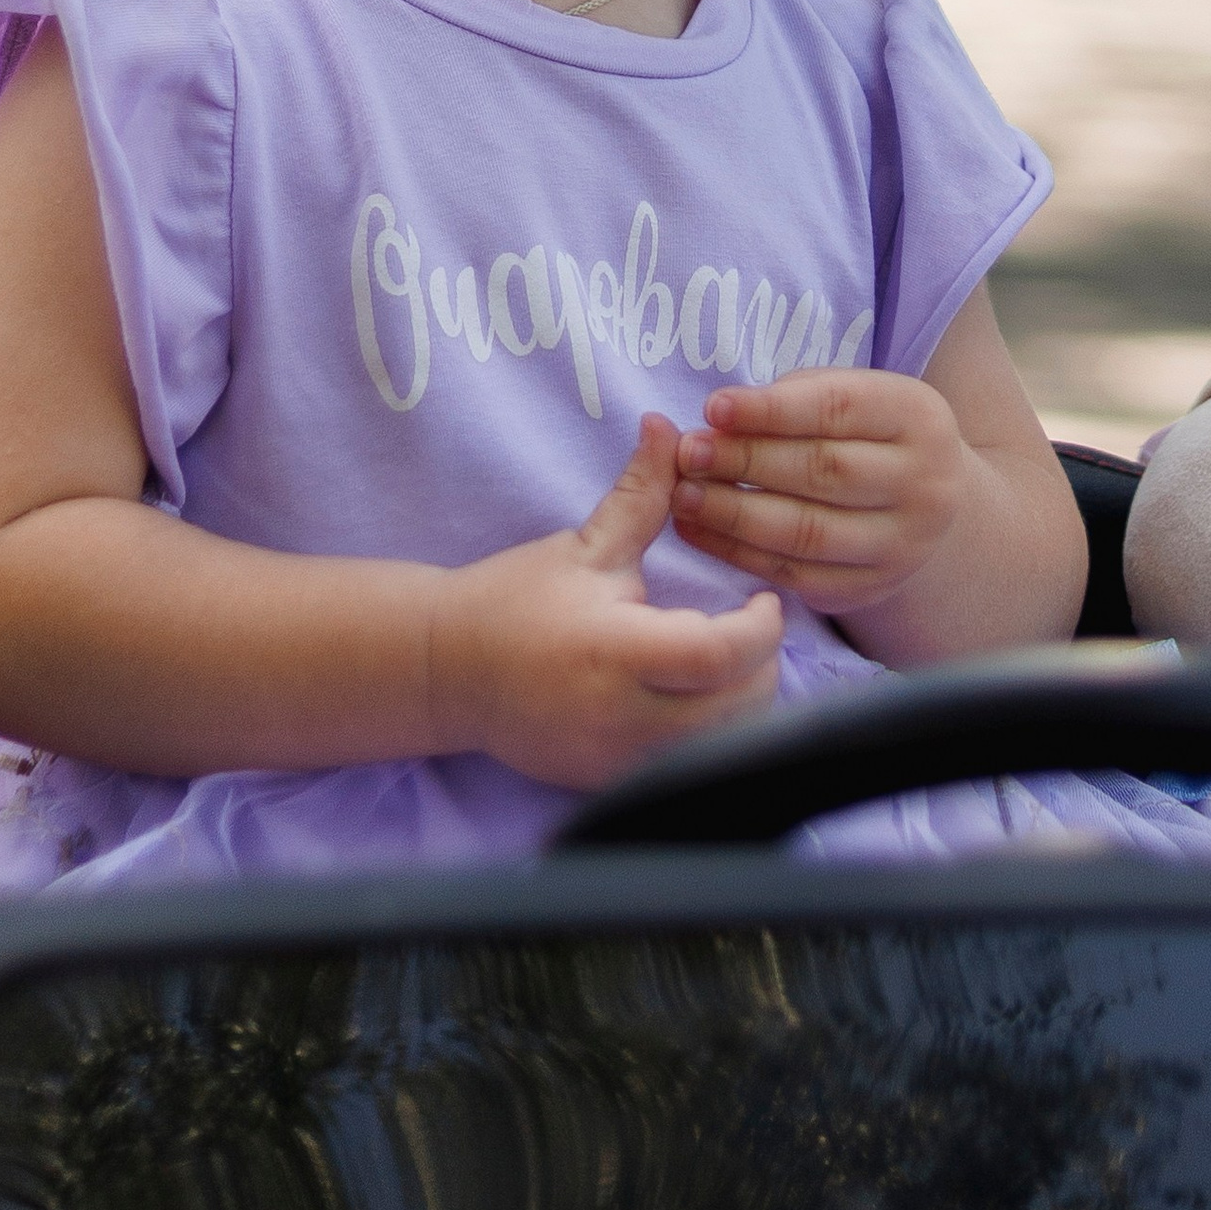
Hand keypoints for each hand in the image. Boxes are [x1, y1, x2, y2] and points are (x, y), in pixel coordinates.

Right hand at [434, 415, 779, 790]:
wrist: (447, 671)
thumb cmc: (516, 600)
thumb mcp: (585, 546)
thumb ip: (640, 494)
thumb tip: (668, 427)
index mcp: (614, 650)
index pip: (721, 655)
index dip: (762, 629)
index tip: (762, 601)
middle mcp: (620, 716)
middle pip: (739, 707)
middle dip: (763, 664)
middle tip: (752, 630)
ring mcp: (617, 759)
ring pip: (725, 746)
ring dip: (745, 703)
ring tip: (728, 662)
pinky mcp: (613, 782)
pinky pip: (690, 766)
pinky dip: (712, 735)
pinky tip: (696, 697)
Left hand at [673, 370, 967, 618]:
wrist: (921, 501)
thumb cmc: (863, 435)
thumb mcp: (850, 397)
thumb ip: (792, 399)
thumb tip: (717, 420)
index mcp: (920, 419)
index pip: (837, 408)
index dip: (770, 410)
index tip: (712, 408)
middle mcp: (925, 485)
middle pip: (822, 472)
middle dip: (744, 462)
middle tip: (688, 454)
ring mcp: (904, 545)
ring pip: (806, 532)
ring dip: (733, 514)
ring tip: (683, 495)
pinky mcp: (872, 587)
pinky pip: (796, 574)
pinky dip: (738, 554)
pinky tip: (699, 531)